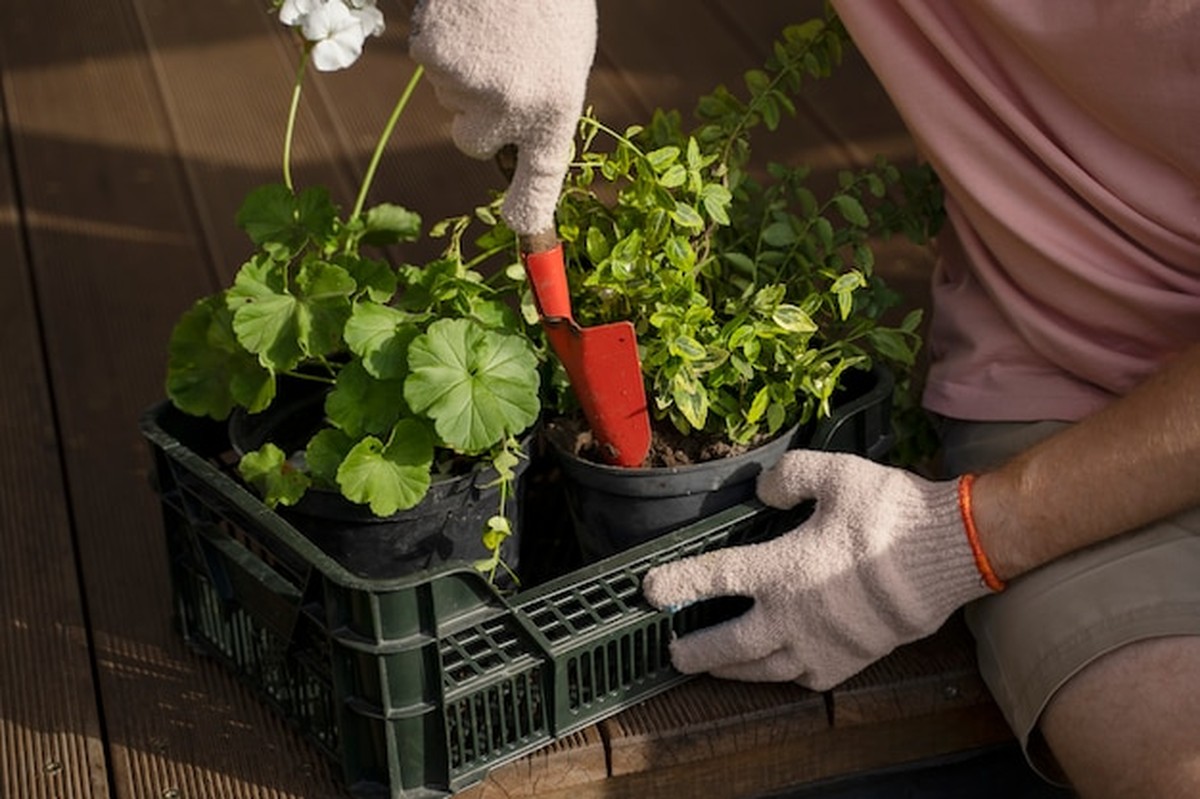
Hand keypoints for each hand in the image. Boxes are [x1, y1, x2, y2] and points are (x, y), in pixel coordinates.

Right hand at [408, 0, 596, 236]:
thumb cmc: (549, 0)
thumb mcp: (566, 57)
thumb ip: (541, 103)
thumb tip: (511, 140)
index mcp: (555, 107)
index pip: (540, 176)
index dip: (529, 213)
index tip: (522, 233)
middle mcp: (510, 106)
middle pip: (472, 139)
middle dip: (477, 113)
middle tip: (501, 65)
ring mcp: (466, 83)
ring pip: (449, 97)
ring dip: (464, 68)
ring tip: (494, 26)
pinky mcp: (431, 55)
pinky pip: (429, 65)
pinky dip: (443, 42)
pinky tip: (469, 15)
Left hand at [641, 450, 994, 689]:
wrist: (950, 555)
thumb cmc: (890, 513)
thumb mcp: (835, 473)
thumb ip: (787, 477)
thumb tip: (762, 489)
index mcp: (782, 568)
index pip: (713, 578)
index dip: (677, 584)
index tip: (650, 590)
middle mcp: (793, 616)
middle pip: (728, 645)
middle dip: (694, 651)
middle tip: (673, 652)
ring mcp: (822, 644)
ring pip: (763, 669)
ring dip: (731, 670)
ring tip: (712, 667)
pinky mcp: (850, 661)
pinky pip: (805, 678)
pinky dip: (783, 675)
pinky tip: (778, 666)